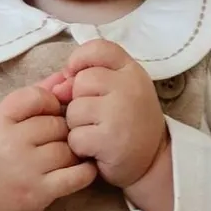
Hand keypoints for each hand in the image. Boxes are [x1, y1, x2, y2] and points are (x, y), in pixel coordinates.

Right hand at [0, 85, 96, 210]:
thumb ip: (32, 97)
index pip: (37, 97)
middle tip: (58, 139)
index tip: (49, 113)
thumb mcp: (2, 121)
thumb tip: (65, 75)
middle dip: (63, 130)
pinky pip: (77, 175)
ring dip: (73, 152)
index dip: (51, 103)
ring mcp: (26, 169)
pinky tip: (81, 168)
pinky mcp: (40, 192)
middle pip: (57, 124)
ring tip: (64, 156)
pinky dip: (86, 170)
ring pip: (69, 148)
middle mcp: (10, 143)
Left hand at [58, 40, 167, 189]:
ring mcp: (120, 112)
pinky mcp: (110, 138)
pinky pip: (75, 136)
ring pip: (74, 110)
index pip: (99, 48)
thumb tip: (57, 87)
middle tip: (97, 118)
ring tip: (98, 134)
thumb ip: (89, 80)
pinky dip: (80, 147)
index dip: (80, 59)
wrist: (153, 162)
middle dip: (78, 101)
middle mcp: (129, 87)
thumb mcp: (119, 93)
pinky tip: (97, 149)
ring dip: (78, 126)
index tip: (77, 75)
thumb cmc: (129, 124)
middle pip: (80, 82)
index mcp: (132, 71)